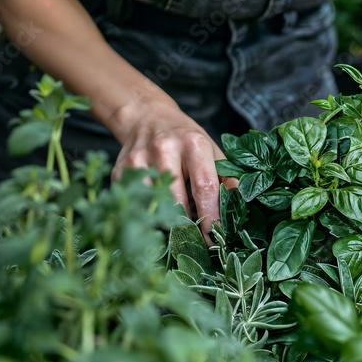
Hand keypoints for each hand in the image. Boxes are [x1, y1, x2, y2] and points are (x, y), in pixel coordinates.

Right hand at [110, 99, 237, 245]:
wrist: (147, 117)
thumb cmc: (186, 139)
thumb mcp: (212, 150)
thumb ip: (227, 177)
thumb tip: (240, 207)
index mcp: (194, 144)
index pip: (205, 188)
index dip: (210, 217)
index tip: (215, 239)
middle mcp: (165, 150)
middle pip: (177, 201)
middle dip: (188, 227)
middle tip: (196, 243)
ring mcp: (139, 160)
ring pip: (154, 205)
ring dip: (166, 223)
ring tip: (176, 233)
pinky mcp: (121, 171)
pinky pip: (136, 204)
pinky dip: (147, 215)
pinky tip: (156, 217)